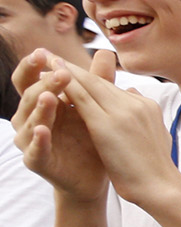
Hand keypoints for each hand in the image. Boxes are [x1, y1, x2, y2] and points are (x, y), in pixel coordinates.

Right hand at [11, 48, 108, 202]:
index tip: (44, 51)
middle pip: (30, 95)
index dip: (35, 65)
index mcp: (43, 102)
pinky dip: (38, 139)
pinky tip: (42, 129)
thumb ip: (97, 81)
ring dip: (40, 107)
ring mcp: (31, 140)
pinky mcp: (37, 161)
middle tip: (60, 72)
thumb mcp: (96, 107)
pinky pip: (34, 149)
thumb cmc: (93, 137)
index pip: (32, 78)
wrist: (97, 175)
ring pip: (29, 120)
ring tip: (49, 96)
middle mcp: (32, 118)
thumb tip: (105, 51)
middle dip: (44, 83)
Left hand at [36, 52, 180, 207]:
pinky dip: (64, 87)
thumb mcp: (155, 135)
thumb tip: (131, 93)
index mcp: (146, 106)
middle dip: (75, 69)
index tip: (73, 71)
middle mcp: (135, 103)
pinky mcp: (107, 124)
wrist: (161, 186)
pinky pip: (82, 99)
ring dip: (66, 73)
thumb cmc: (156, 168)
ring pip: (89, 86)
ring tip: (47, 62)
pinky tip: (49, 80)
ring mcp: (123, 112)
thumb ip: (142, 113)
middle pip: (100, 82)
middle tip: (52, 58)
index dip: (90, 78)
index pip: (113, 87)